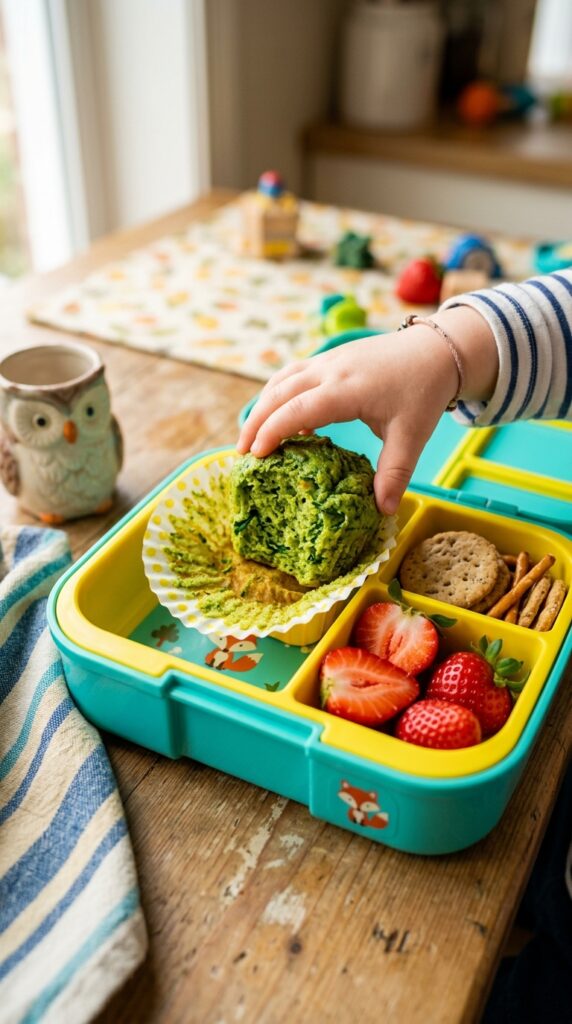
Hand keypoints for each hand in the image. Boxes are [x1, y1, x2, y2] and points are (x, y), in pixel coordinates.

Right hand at [237, 307, 497, 514]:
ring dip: (262, 407)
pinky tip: (282, 418)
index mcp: (347, 389)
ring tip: (251, 438)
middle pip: (278, 393)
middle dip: (255, 422)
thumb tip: (382, 510)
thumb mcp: (413, 435)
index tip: (255, 456)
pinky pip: (292, 374)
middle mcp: (330, 370)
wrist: (436, 349)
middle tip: (241, 455)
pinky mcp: (329, 359)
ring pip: (281, 380)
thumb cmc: (423, 391)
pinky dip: (278, 395)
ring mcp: (327, 361)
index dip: (272, 431)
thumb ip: (395, 472)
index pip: (297, 408)